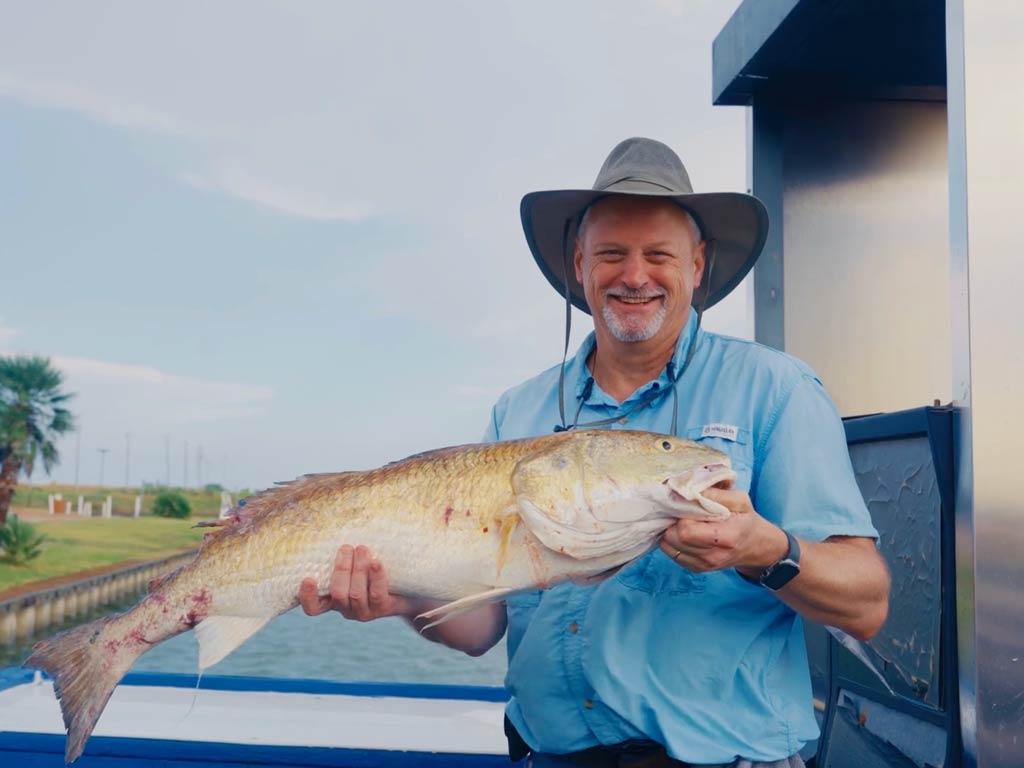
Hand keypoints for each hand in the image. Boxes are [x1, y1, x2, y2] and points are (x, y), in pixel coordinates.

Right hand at [298, 544, 416, 620]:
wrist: (407, 585)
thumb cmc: (374, 567)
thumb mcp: (356, 562)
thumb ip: (345, 553)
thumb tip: (339, 521)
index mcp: (333, 599)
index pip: (314, 607)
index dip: (307, 596)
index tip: (308, 578)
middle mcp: (346, 608)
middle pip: (337, 594)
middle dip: (341, 569)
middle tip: (346, 548)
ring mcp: (365, 611)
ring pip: (356, 595)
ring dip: (358, 570)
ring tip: (362, 549)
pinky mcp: (382, 609)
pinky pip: (377, 594)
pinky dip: (376, 577)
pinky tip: (376, 562)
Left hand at [660, 487, 788, 574]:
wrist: (754, 546)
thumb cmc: (745, 519)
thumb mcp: (739, 500)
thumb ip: (716, 494)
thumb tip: (690, 488)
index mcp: (725, 538)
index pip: (686, 530)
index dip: (681, 514)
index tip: (687, 504)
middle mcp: (712, 557)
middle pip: (674, 538)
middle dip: (673, 521)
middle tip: (683, 511)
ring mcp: (703, 566)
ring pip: (668, 546)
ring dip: (671, 530)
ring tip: (684, 520)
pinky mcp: (695, 568)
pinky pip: (670, 553)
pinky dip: (672, 540)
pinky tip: (684, 531)